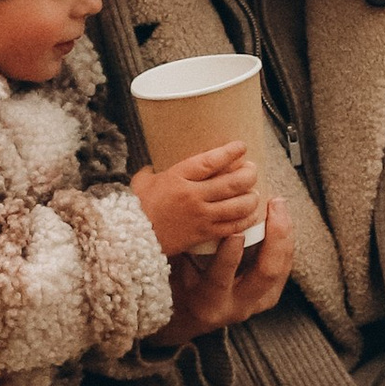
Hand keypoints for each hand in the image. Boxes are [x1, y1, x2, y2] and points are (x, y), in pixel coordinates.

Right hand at [132, 141, 262, 258]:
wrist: (130, 238)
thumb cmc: (135, 208)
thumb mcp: (142, 182)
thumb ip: (152, 172)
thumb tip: (154, 167)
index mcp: (178, 177)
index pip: (211, 161)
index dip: (230, 152)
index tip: (241, 147)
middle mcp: (193, 195)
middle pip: (232, 182)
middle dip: (248, 174)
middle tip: (252, 170)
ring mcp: (200, 216)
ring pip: (238, 205)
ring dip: (251, 197)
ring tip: (254, 193)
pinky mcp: (203, 234)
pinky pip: (232, 226)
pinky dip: (246, 220)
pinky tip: (251, 215)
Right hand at [145, 190, 295, 349]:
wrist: (190, 317)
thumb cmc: (175, 287)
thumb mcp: (171, 272)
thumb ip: (178, 249)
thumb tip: (173, 214)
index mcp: (207, 304)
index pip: (220, 280)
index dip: (230, 256)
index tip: (236, 231)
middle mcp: (236, 307)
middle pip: (265, 273)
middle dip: (274, 237)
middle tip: (272, 205)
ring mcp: (256, 304)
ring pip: (280, 269)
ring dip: (284, 235)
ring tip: (280, 205)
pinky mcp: (268, 297)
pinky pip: (284, 267)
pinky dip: (285, 242)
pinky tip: (283, 218)